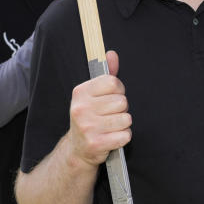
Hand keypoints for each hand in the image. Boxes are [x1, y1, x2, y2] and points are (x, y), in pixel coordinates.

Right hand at [65, 50, 130, 166]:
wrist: (77, 148)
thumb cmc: (89, 118)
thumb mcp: (93, 95)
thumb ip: (106, 75)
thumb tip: (112, 54)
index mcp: (81, 92)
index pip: (113, 83)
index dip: (119, 91)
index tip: (112, 98)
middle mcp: (81, 108)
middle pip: (122, 101)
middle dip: (121, 109)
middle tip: (110, 115)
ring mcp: (88, 127)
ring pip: (126, 119)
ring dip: (123, 124)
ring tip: (111, 127)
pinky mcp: (96, 143)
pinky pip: (125, 135)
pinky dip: (123, 137)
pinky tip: (112, 137)